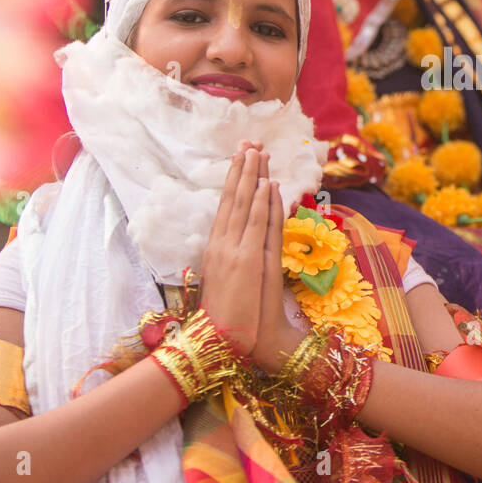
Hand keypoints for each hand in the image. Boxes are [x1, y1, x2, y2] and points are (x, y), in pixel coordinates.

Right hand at [199, 143, 273, 356]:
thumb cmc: (228, 315)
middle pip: (232, 198)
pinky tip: (266, 184)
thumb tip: (238, 239)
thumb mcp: (226, 279)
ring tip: (258, 152)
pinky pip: (256, 225)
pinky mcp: (248, 260)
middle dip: (242, 169)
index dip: (233, 180)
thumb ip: (231, 256)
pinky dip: (261, 203)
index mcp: (215, 248)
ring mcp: (234, 250)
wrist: (224, 339)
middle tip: (249, 142)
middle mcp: (221, 244)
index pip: (225, 205)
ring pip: (244, 205)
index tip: (240, 158)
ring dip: (252, 177)